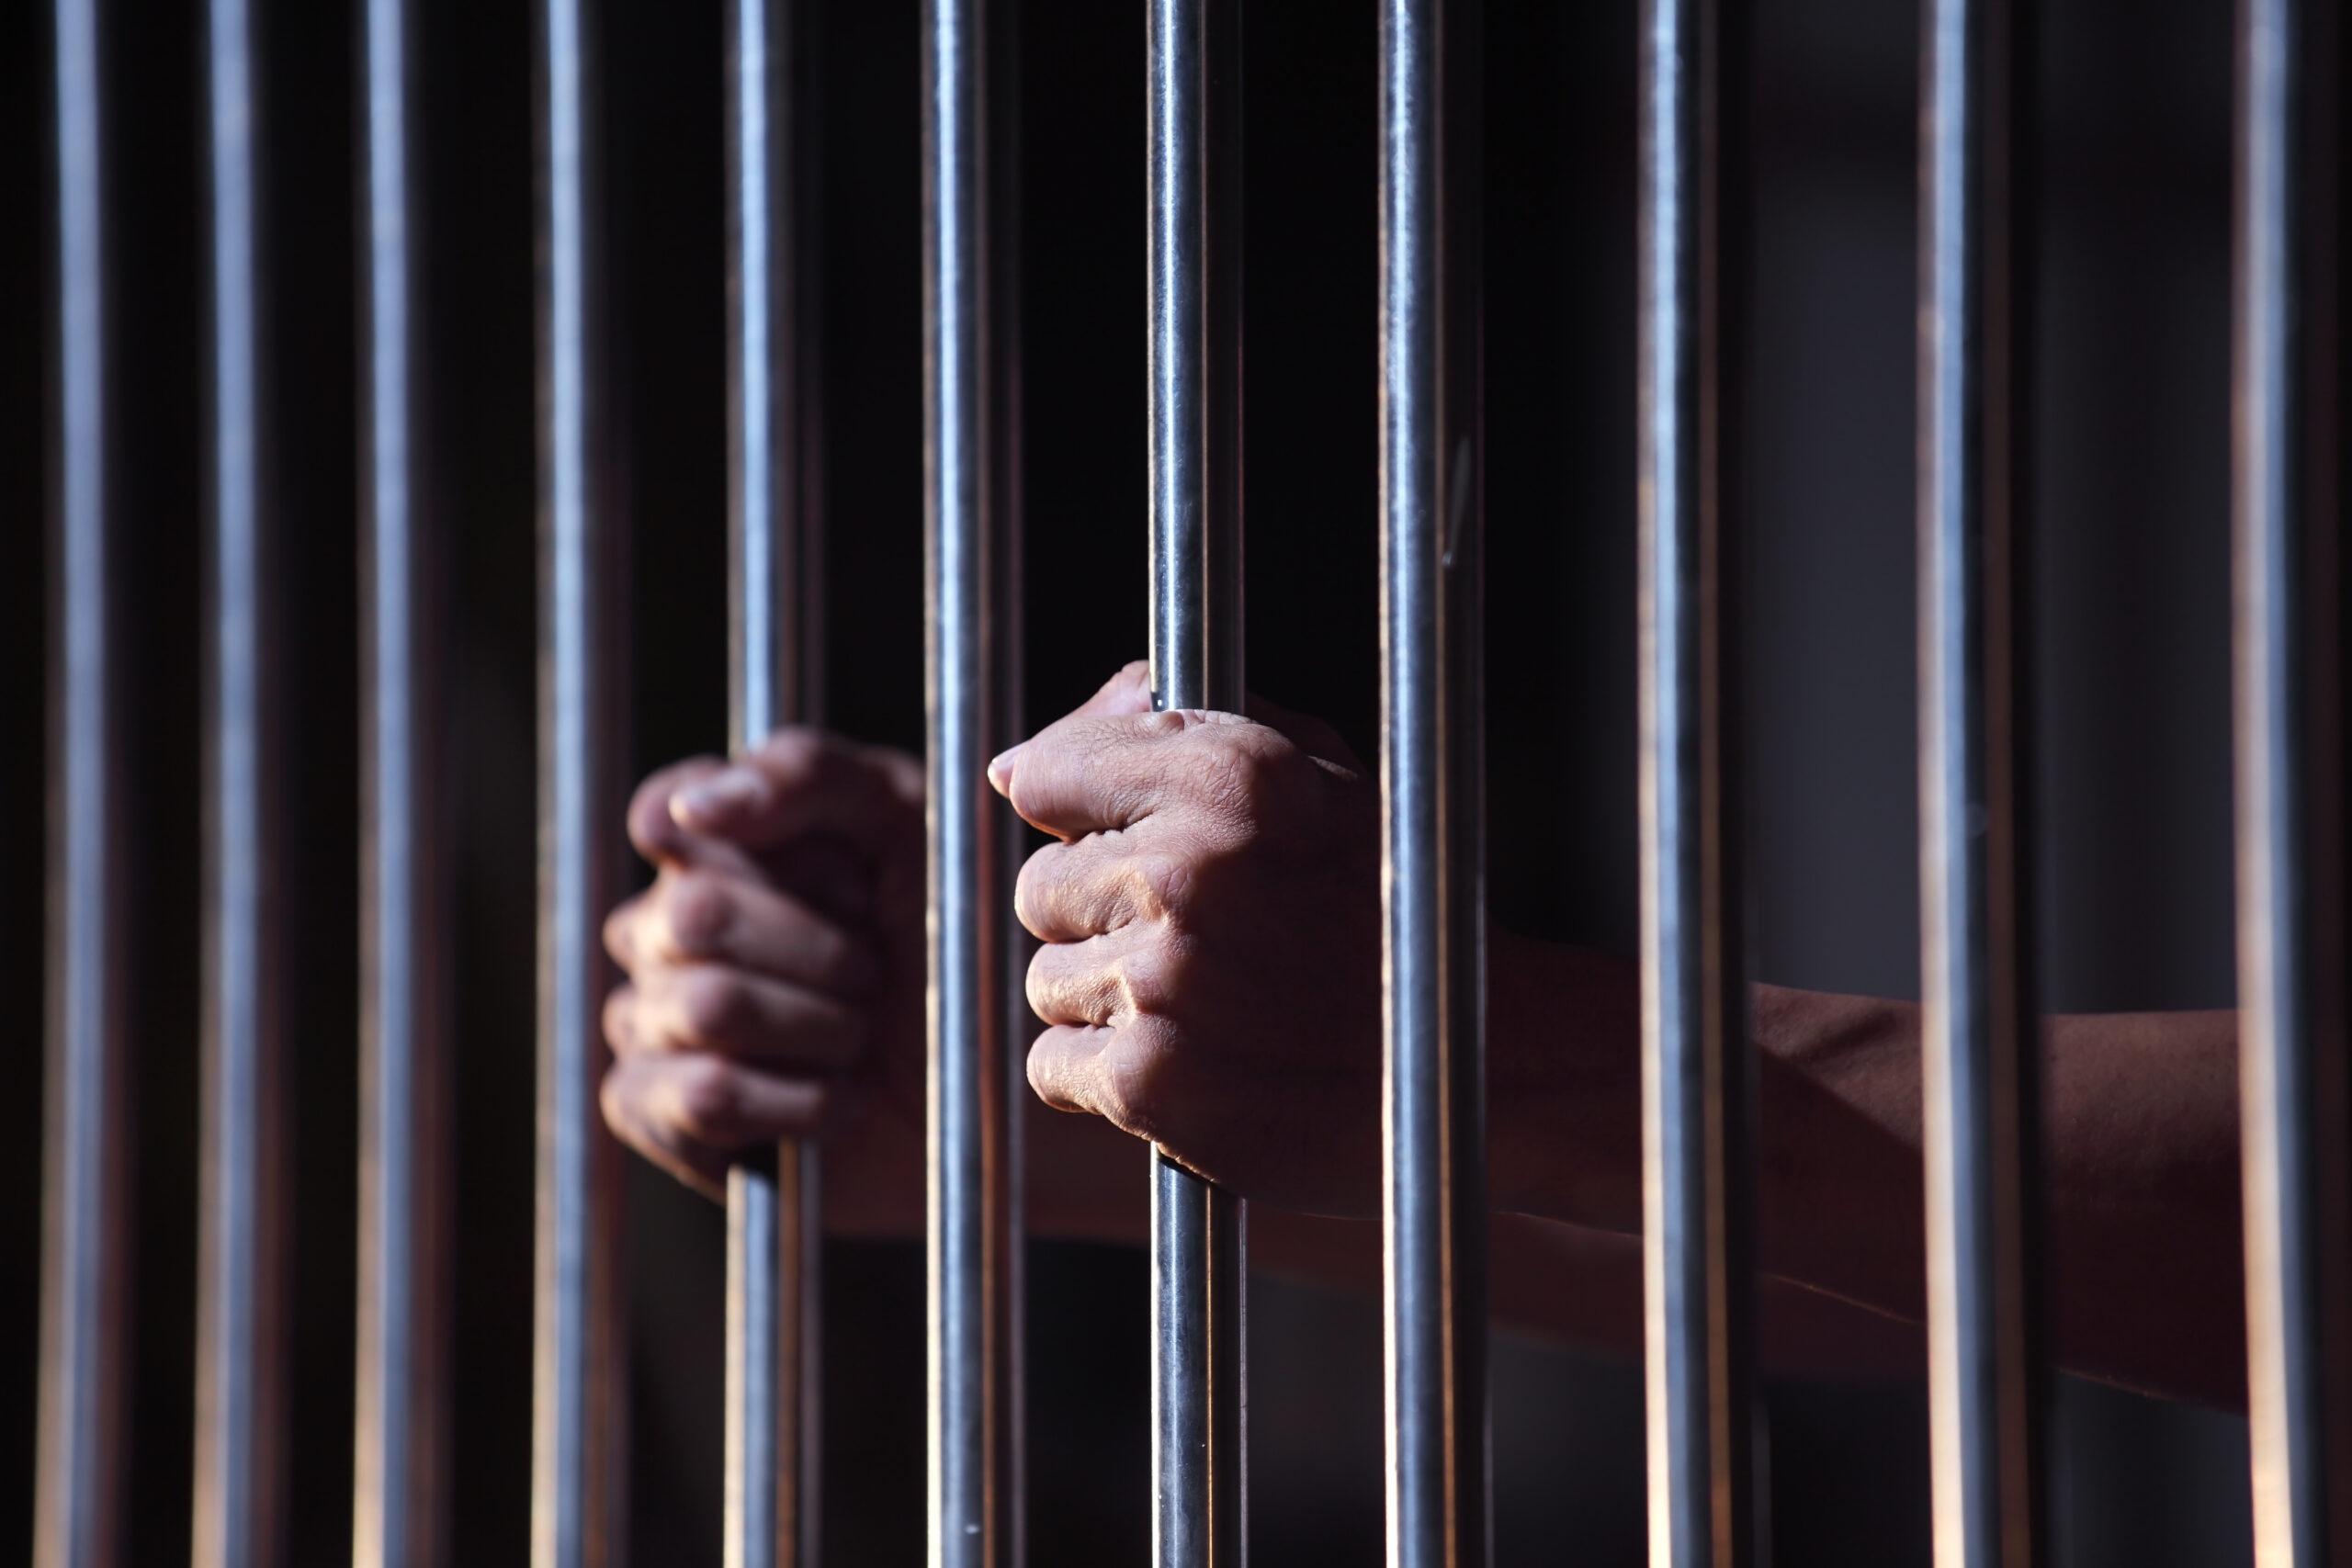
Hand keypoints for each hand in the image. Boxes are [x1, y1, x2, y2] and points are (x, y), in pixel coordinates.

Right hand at [599, 730, 926, 1232]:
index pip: (665, 813)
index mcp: (717, 845)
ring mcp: (652, 1016)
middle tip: (875, 971)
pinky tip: (838, 1100)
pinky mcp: (660, 1112)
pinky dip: (799, 1104)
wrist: (995, 1080)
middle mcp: (666, 925)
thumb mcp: (909, 824)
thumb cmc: (954, 938)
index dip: (759, 847)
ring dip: (822, 1029)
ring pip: (707, 1006)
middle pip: (695, 914)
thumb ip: (807, 776)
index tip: (852, 881)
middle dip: (820, 949)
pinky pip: (704, 1096)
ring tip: (862, 1037)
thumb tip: (689, 805)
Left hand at [992, 662, 1384, 1216]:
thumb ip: (1176, 732)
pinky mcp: (1150, 1081)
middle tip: (1194, 942)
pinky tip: (1190, 1063)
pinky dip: (1104, 1077)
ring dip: (1107, 1000)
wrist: (1484, 1066)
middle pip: (1043, 887)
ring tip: (1208, 1006)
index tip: (1105, 841)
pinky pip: (1054, 1065)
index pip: (1047, 772)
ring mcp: (1163, 980)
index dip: (1072, 811)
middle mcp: (1186, 870)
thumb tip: (1018, 763)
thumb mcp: (1314, 778)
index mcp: (1226, 776)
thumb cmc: (1393, 911)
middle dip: (1099, 915)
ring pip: (1048, 981)